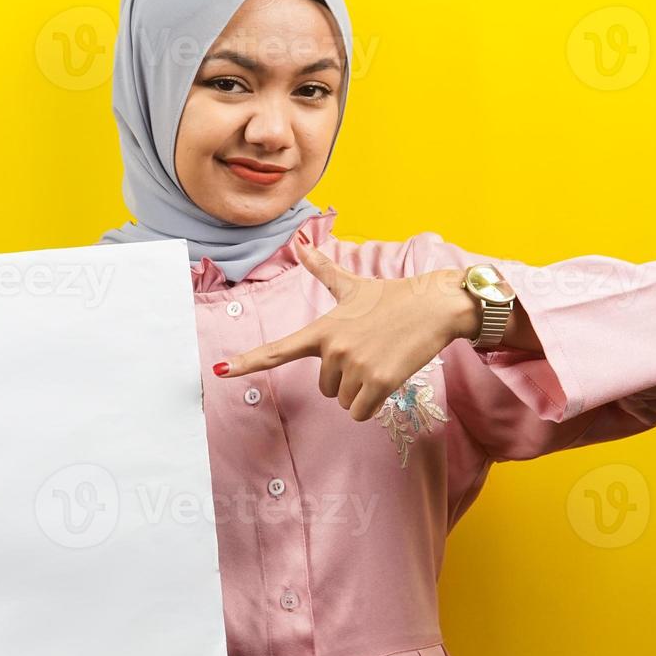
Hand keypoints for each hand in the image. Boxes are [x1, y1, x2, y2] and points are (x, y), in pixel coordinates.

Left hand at [213, 235, 477, 421]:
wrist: (434, 306)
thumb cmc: (393, 297)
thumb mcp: (352, 284)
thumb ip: (323, 269)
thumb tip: (300, 242)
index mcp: (322, 329)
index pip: (277, 349)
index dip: (247, 362)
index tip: (220, 372)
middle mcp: (333, 348)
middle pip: (324, 388)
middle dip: (345, 378)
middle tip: (367, 352)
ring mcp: (355, 366)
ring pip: (344, 402)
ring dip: (361, 391)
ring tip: (379, 361)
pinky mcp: (379, 382)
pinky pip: (361, 412)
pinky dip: (373, 404)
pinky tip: (387, 379)